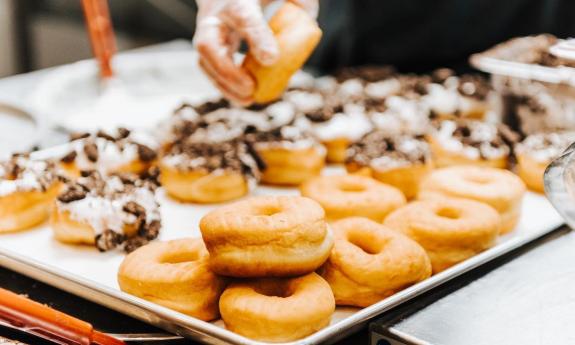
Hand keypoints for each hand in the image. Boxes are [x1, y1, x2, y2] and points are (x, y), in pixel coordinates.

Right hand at [194, 0, 317, 104]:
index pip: (244, 17)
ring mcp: (206, 33)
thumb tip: (309, 19)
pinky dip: (225, 87)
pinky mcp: (207, 48)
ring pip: (204, 61)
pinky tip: (243, 99)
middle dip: (228, 70)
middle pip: (208, 43)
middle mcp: (215, 15)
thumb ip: (300, 1)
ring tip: (248, 99)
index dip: (257, 39)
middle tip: (250, 88)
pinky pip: (209, 70)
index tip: (271, 59)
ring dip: (225, 85)